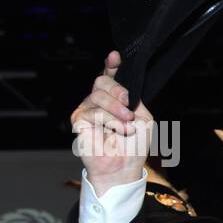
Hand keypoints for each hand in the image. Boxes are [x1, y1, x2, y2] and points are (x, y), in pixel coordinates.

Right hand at [70, 50, 153, 194]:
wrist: (124, 167)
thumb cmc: (134, 145)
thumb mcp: (143, 119)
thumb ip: (135, 100)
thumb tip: (126, 88)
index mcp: (115, 98)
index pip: (110, 76)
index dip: (112, 65)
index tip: (116, 56)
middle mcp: (99, 101)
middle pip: (101, 81)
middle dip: (117, 89)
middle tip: (128, 102)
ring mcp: (87, 109)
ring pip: (98, 96)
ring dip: (117, 110)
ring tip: (128, 125)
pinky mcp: (79, 121)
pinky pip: (94, 112)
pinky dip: (110, 121)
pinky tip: (119, 131)